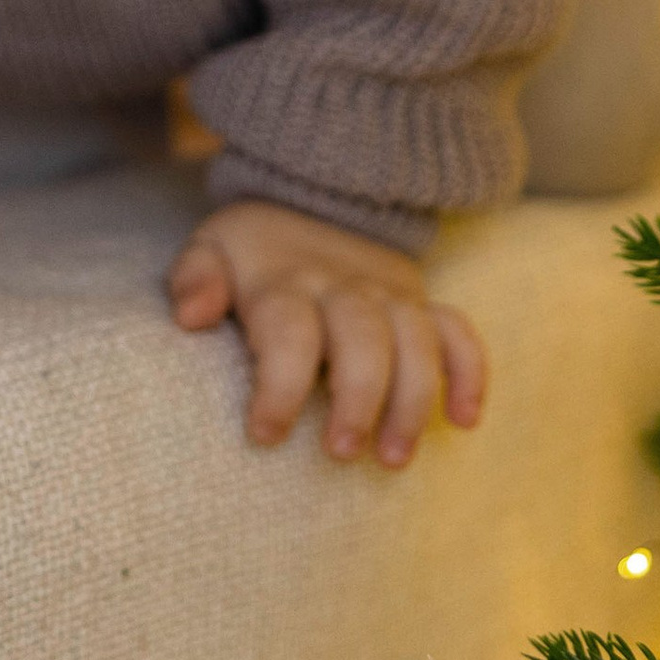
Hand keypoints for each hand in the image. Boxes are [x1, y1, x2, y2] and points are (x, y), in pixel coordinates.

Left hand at [167, 200, 485, 464]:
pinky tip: (465, 421)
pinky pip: (458, 331)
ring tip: (394, 459)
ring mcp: (389, 295)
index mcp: (286, 282)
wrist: (312, 200)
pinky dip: (469, 372)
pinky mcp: (421, 304)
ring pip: (417, 341)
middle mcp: (344, 288)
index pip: (289, 331)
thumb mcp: (211, 250)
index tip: (264, 435)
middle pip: (363, 339)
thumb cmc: (252, 254)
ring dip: (413, 401)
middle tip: (341, 453)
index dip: (280, 386)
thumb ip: (195, 278)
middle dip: (358, 399)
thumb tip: (190, 315)